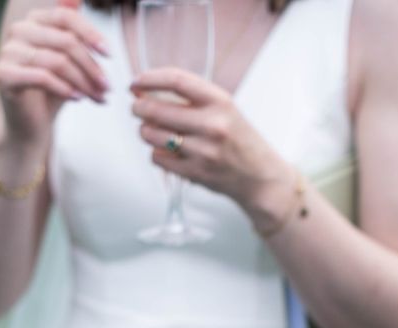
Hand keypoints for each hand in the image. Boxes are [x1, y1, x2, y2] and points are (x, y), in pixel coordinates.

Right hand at [0, 0, 109, 142]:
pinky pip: (42, 77)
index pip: (66, 17)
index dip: (91, 33)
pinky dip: (65, 89)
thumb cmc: (53, 92)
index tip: (110, 55)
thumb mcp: (68, 61)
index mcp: (34, 22)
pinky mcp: (3, 75)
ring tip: (98, 98)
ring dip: (84, 82)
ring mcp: (8, 53)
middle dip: (92, 66)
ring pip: (57, 61)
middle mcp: (18, 32)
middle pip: (65, 41)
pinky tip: (78, 99)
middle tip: (108, 87)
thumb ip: (72, 32)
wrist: (31, 125)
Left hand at [130, 68, 292, 212]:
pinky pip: (157, 157)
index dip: (150, 78)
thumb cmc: (241, 142)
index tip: (137, 82)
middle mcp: (212, 124)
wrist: (261, 177)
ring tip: (154, 131)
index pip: (176, 80)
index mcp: (221, 102)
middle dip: (139, 107)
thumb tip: (147, 93)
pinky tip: (168, 151)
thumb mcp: (225, 110)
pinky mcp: (195, 172)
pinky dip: (156, 153)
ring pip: (152, 134)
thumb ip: (192, 100)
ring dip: (146, 131)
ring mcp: (203, 150)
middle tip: (137, 108)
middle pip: (156, 109)